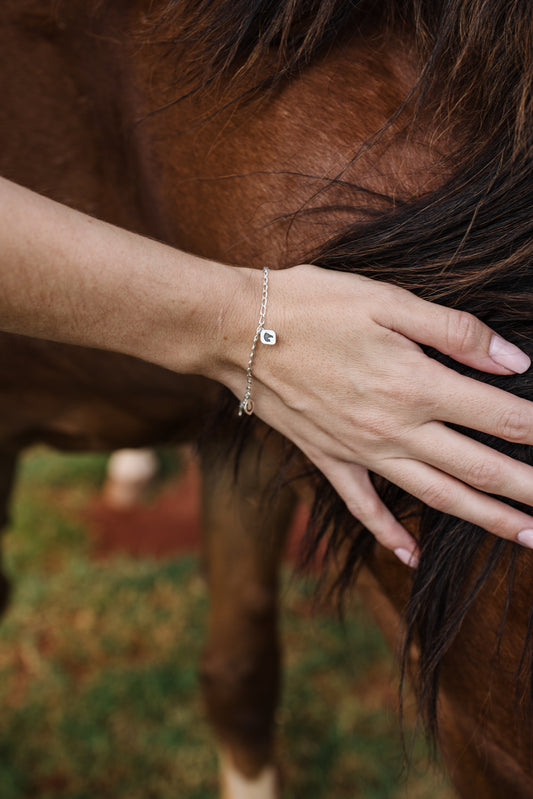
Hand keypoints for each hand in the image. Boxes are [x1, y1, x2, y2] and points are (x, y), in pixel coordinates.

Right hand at [221, 265, 532, 566]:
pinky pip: (363, 508)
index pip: (499, 417)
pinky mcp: (328, 460)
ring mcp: (360, 452)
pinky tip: (410, 557)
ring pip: (436, 496)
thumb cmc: (312, 305)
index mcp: (415, 383)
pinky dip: (389, 534)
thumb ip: (454, 332)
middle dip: (528, 491)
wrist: (236, 329)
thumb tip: (513, 361)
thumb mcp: (387, 301)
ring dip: (485, 519)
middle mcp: (395, 428)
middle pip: (479, 469)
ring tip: (525, 537)